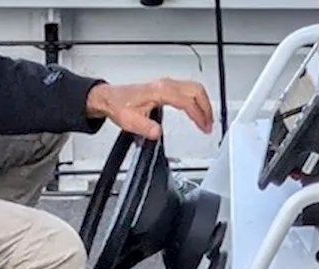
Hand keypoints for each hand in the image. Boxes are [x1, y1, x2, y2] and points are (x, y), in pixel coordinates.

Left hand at [85, 79, 213, 139]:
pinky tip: (196, 111)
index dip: (198, 115)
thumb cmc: (118, 105)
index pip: (187, 101)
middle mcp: (165, 84)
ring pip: (194, 88)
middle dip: (206, 108)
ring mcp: (166, 84)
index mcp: (160, 91)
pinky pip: (188, 89)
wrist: (109, 98)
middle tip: (209, 124)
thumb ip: (145, 127)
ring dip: (203, 103)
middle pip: (196, 90)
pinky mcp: (165, 87)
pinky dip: (197, 100)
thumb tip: (158, 133)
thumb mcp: (129, 121)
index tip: (204, 127)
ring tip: (206, 120)